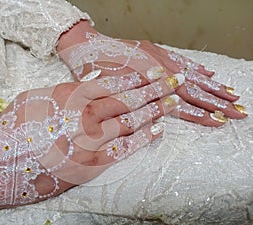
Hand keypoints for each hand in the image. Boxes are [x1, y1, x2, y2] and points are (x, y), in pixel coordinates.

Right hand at [0, 70, 182, 220]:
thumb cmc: (13, 129)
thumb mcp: (37, 98)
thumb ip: (67, 91)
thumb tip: (90, 83)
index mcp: (69, 96)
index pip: (112, 82)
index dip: (137, 77)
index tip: (153, 73)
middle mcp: (82, 115)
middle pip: (126, 100)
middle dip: (153, 90)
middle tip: (173, 84)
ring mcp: (89, 141)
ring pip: (130, 122)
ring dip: (154, 111)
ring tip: (171, 103)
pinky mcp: (91, 165)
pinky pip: (123, 149)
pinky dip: (142, 138)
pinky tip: (157, 129)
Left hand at [57, 21, 246, 126]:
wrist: (84, 43)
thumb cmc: (92, 67)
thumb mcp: (107, 90)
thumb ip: (132, 101)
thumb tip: (155, 115)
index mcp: (148, 82)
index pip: (180, 102)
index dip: (201, 113)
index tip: (219, 121)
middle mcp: (158, 69)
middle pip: (192, 89)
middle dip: (216, 102)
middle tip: (238, 110)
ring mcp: (158, 59)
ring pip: (191, 74)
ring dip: (212, 87)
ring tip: (230, 94)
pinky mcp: (155, 51)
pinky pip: (180, 61)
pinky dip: (196, 69)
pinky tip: (208, 73)